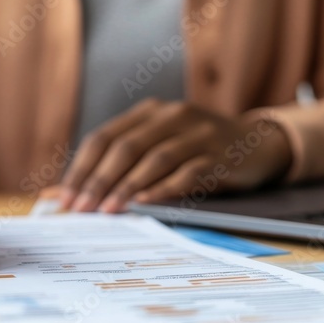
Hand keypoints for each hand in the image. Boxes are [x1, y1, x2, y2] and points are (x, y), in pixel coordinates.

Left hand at [59, 99, 290, 212]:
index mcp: (150, 112)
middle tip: (81, 209)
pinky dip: (164, 188)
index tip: (65, 197)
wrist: (258, 143)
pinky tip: (146, 204)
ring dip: (128, 187)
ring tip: (107, 210)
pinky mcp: (220, 156)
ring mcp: (198, 135)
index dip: (81, 167)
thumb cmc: (198, 149)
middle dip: (98, 180)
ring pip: (155, 159)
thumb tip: (72, 192)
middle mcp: (172, 117)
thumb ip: (124, 160)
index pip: (104, 137)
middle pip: (126, 148)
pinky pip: (189, 172)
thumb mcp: (162, 142)